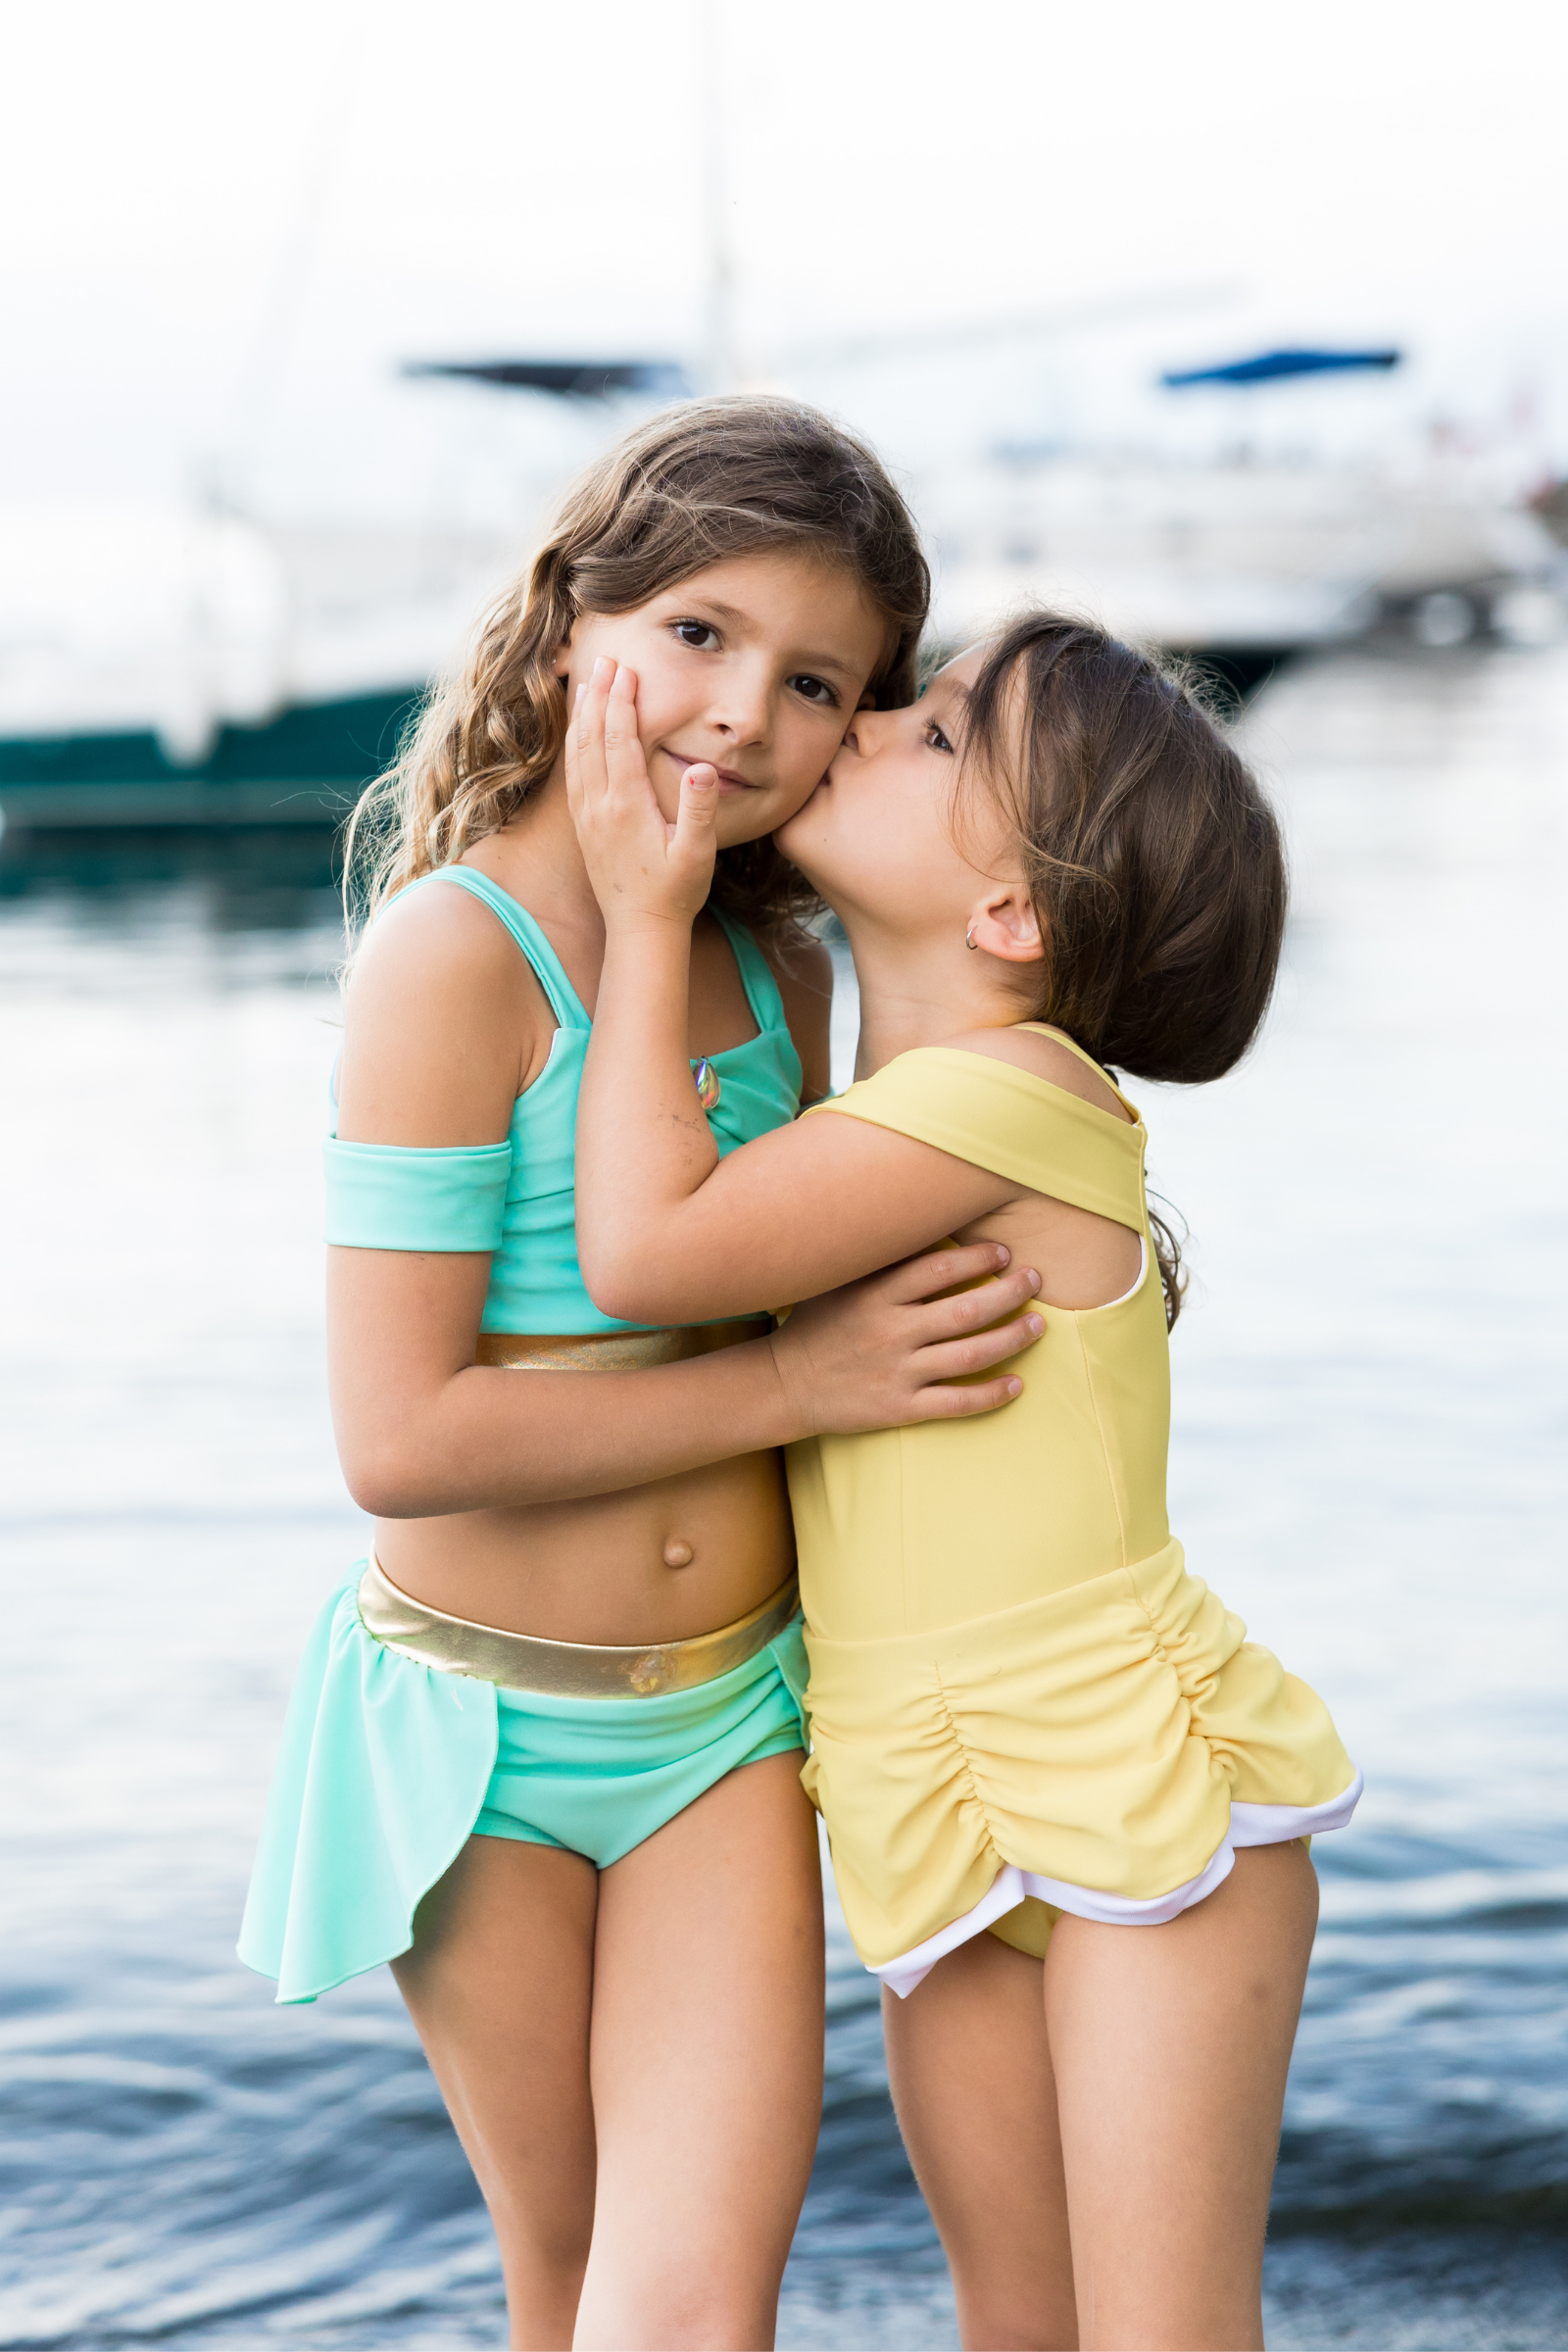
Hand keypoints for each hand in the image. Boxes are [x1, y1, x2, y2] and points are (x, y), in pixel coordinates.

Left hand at [564, 656, 717, 928]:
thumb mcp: (697, 855)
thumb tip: (702, 768)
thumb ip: (699, 811)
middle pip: (592, 737)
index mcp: (626, 806)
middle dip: (598, 695)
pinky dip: (574, 743)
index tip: (625, 669)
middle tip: (605, 659)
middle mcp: (599, 807)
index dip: (621, 701)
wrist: (641, 929)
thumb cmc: (676, 893)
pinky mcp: (583, 826)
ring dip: (583, 714)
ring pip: (577, 752)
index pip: (619, 740)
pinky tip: (579, 730)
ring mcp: (587, 816)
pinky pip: (572, 773)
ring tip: (588, 682)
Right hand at [767, 1243, 1043, 1437]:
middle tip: (1034, 1281)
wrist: (784, 1384)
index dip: (979, 1257)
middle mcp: (890, 1331)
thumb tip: (927, 1224)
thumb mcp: (838, 1283)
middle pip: (967, 1309)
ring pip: (971, 1355)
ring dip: (1012, 1338)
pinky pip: (957, 1402)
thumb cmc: (816, 1325)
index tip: (1004, 1252)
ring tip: (1038, 1326)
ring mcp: (897, 1372)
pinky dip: (992, 1394)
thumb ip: (880, 1261)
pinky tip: (1017, 1385)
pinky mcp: (900, 1408)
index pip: (939, 1269)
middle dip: (1010, 1292)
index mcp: (875, 1295)